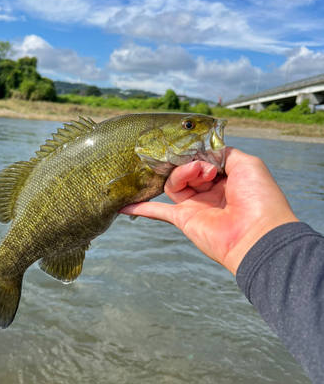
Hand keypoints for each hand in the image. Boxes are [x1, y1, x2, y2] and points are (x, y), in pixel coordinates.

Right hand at [120, 147, 298, 274]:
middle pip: (186, 168)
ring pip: (174, 182)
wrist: (256, 234)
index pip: (203, 158)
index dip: (200, 151)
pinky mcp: (183, 220)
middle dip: (192, 161)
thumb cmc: (258, 197)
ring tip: (198, 175)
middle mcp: (210, 192)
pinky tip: (125, 205)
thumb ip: (224, 152)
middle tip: (204, 166)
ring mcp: (195, 206)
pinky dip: (141, 207)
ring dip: (182, 173)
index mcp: (227, 178)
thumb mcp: (247, 164)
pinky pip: (157, 210)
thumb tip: (205, 150)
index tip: (202, 149)